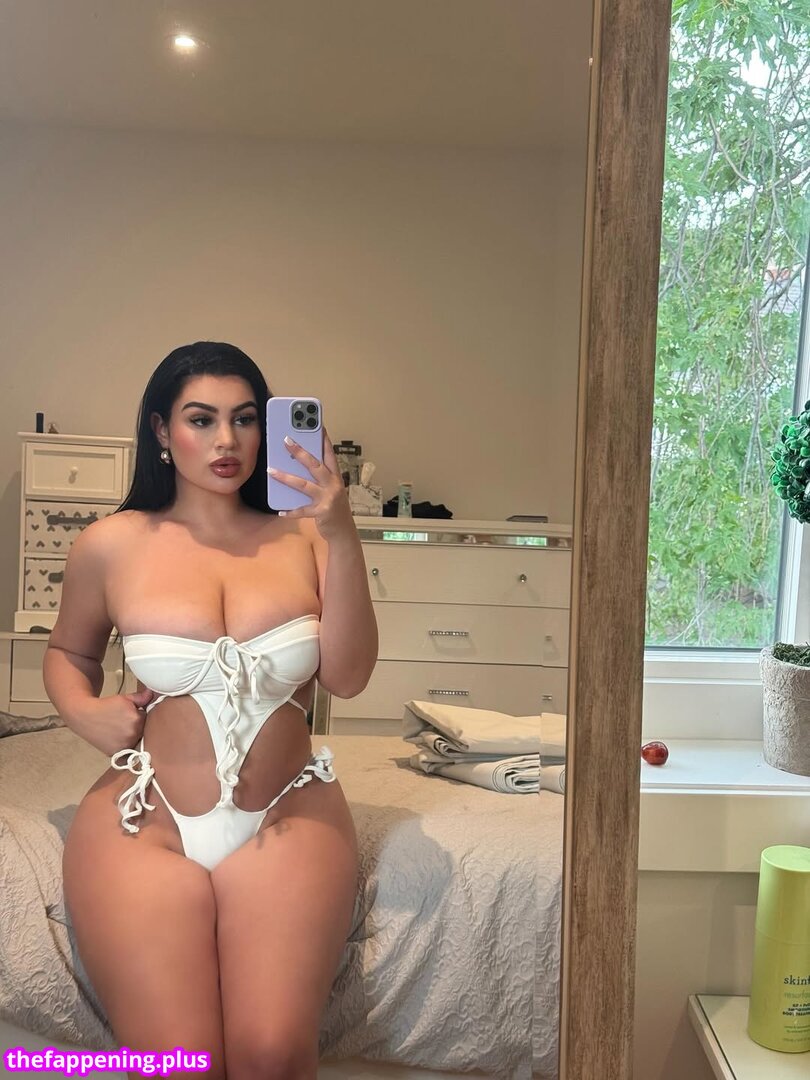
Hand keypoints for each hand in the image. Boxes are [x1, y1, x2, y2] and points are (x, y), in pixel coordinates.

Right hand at [68, 687, 157, 757]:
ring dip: (131, 736)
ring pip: (135, 740)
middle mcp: (132, 734)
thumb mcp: (124, 699)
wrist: (84, 716)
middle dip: (136, 725)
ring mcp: (125, 745)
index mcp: (137, 719)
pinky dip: (124, 745)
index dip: (139, 714)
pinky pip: (127, 751)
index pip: (147, 718)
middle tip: (122, 721)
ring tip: (118, 728)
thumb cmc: (105, 706)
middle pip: (142, 730)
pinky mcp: (116, 753)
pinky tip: (116, 738)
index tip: (131, 713)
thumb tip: (152, 693)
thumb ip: (141, 698)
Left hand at [267, 427, 353, 541]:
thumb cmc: (334, 507)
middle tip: (286, 440)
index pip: (329, 453)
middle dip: (300, 452)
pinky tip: (280, 510)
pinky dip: (291, 511)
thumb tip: (294, 465)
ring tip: (270, 470)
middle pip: (315, 464)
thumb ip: (317, 478)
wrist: (343, 530)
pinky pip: (302, 510)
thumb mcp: (329, 489)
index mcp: (335, 476)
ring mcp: (328, 498)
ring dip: (286, 477)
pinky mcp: (321, 512)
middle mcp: (333, 484)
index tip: (317, 425)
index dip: (323, 439)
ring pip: (304, 485)